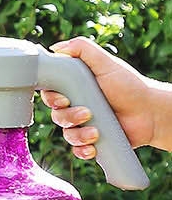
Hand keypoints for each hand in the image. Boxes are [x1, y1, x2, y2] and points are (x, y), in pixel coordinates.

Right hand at [44, 37, 170, 161]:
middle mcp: (77, 105)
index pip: (51, 92)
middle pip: (56, 115)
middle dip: (68, 117)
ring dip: (78, 135)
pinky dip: (82, 151)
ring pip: (67, 134)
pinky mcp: (92, 142)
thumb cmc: (129, 85)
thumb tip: (57, 48)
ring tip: (96, 132)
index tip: (62, 100)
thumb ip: (82, 49)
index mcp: (76, 86)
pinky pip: (77, 151)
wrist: (148, 112)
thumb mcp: (105, 62)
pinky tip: (92, 148)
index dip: (51, 98)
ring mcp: (84, 125)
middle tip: (86, 113)